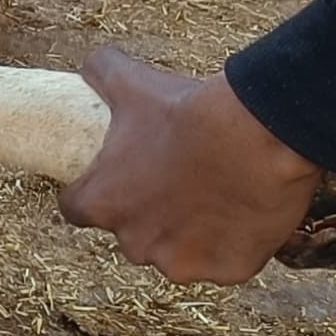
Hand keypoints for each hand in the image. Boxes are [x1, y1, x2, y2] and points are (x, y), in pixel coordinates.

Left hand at [60, 48, 324, 284]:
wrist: (259, 134)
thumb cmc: (188, 112)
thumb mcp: (131, 83)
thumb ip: (99, 71)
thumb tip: (92, 64)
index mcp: (101, 205)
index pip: (76, 209)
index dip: (92, 195)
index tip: (114, 182)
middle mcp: (135, 243)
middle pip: (131, 235)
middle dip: (146, 216)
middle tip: (174, 184)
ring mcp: (183, 263)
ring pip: (177, 253)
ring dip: (187, 236)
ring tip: (212, 199)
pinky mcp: (228, 271)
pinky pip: (224, 264)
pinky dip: (231, 246)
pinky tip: (242, 215)